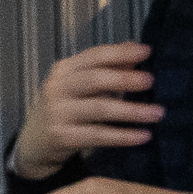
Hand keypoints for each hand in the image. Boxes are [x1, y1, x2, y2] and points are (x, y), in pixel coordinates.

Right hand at [15, 42, 161, 179]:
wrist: (35, 143)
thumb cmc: (67, 108)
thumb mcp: (82, 85)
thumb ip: (108, 68)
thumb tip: (139, 50)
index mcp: (65, 70)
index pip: (94, 56)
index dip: (120, 53)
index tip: (147, 52)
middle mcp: (57, 87)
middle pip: (93, 79)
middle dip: (124, 79)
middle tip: (151, 81)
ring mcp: (57, 112)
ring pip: (98, 108)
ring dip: (131, 111)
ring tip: (158, 113)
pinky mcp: (61, 136)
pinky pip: (97, 135)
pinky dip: (122, 136)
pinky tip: (144, 136)